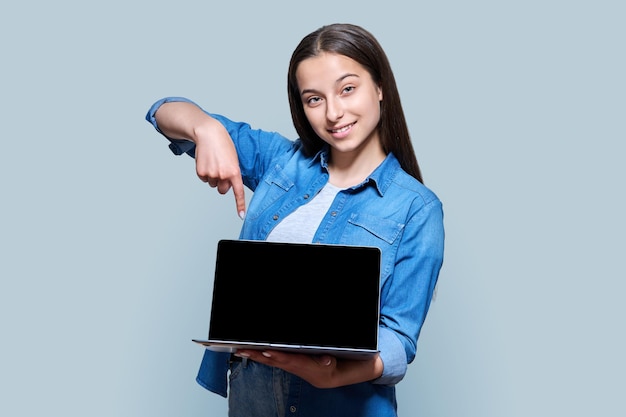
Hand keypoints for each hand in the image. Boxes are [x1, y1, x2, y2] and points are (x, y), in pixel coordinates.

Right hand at [193, 121, 245, 218]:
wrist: (209, 133)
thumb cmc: (223, 144)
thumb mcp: (233, 159)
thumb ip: (233, 173)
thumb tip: (229, 186)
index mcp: (234, 171)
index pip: (238, 192)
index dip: (240, 205)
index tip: (241, 216)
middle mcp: (223, 175)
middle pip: (222, 190)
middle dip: (222, 183)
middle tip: (221, 169)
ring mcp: (211, 175)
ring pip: (212, 184)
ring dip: (213, 176)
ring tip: (214, 162)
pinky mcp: (201, 172)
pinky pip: (204, 179)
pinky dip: (205, 172)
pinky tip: (206, 161)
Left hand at [234, 349, 382, 388]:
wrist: (368, 368)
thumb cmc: (361, 358)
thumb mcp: (352, 359)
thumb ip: (334, 360)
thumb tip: (324, 361)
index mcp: (320, 372)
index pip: (297, 362)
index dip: (282, 357)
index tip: (268, 351)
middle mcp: (310, 373)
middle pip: (283, 363)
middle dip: (263, 356)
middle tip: (245, 349)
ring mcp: (307, 371)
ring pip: (281, 363)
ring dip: (262, 356)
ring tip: (244, 349)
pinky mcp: (305, 368)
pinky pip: (285, 363)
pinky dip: (270, 357)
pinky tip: (259, 351)